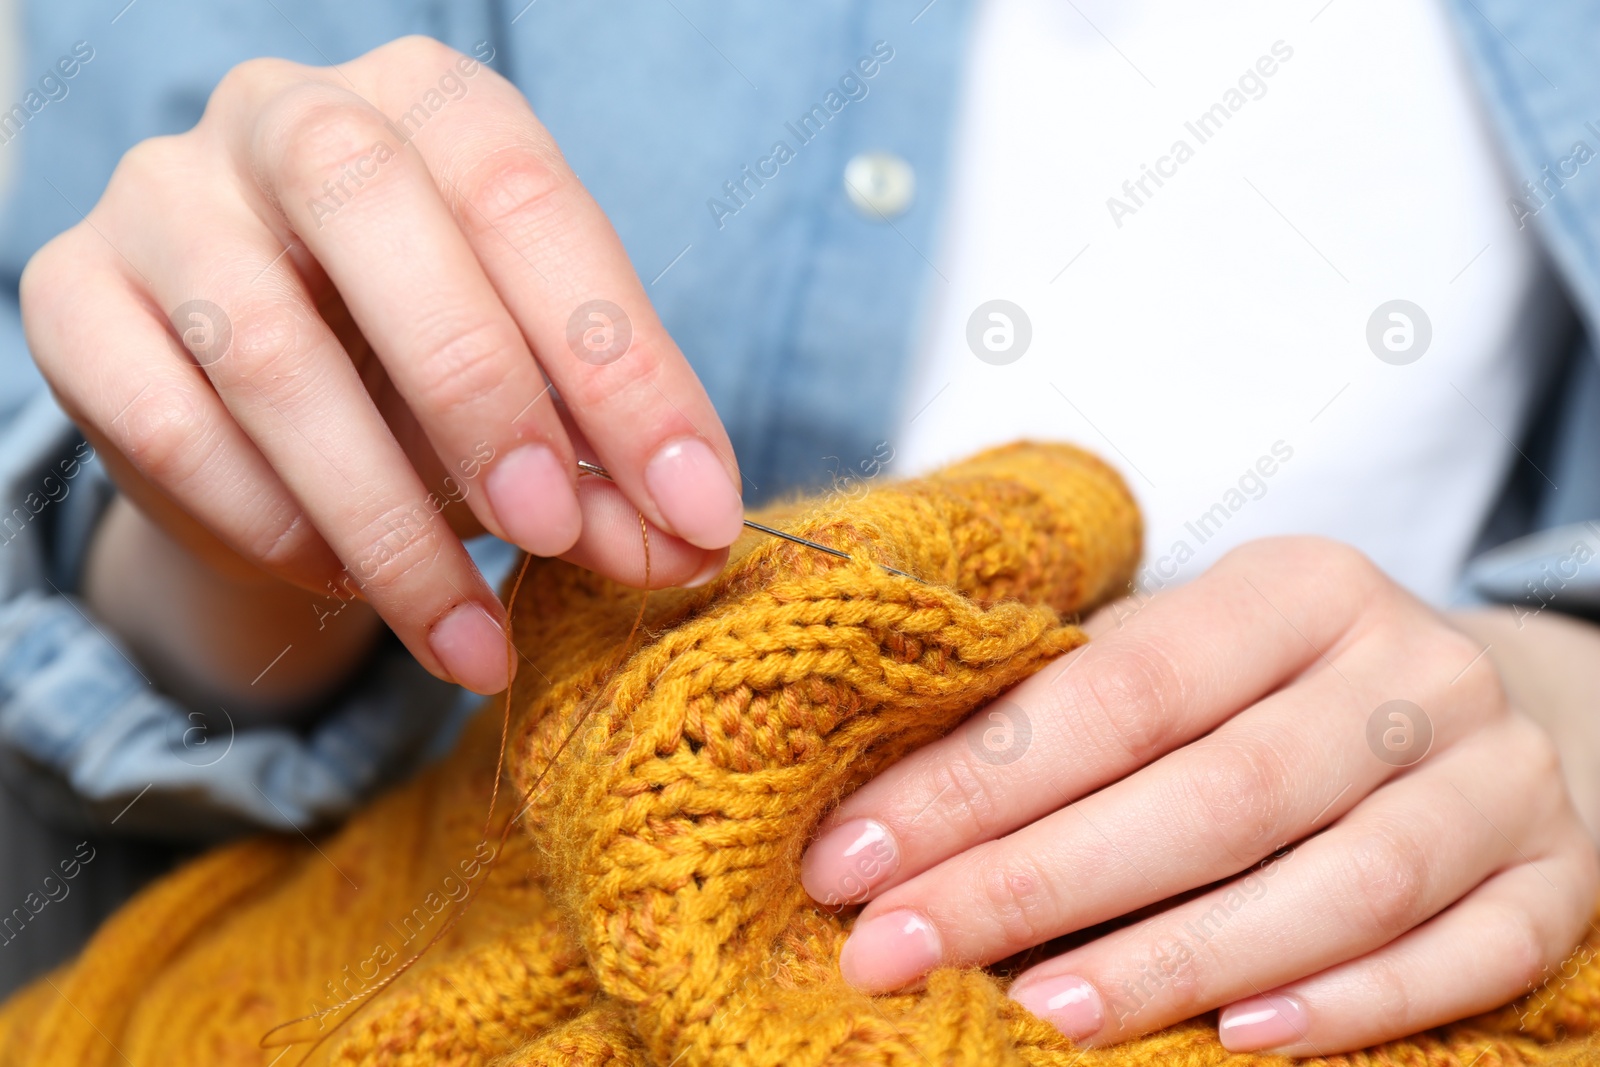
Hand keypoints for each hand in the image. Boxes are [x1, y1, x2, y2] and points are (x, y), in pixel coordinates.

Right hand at [22, 36, 742, 695]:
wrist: (269, 411)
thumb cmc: (427, 379)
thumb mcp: (537, 408)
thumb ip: (607, 469)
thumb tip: (686, 552)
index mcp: (431, 104)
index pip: (529, 198)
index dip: (621, 362)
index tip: (693, 507)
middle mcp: (287, 114)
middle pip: (372, 208)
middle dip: (481, 393)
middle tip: (552, 534)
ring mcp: (165, 198)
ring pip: (266, 348)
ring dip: (382, 514)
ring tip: (463, 625)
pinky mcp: (75, 300)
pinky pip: (169, 424)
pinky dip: (272, 528)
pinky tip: (345, 586)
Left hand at [800, 537, 1598, 1053]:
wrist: (1475, 711)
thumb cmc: (1271, 694)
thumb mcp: (1179, 657)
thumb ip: (1062, 709)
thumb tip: (884, 814)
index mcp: (1297, 588)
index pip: (1122, 690)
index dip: (980, 781)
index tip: (852, 859)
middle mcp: (1411, 669)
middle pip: (1217, 793)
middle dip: (1039, 882)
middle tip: (898, 951)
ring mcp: (1501, 775)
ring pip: (1345, 881)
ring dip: (1181, 959)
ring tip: (1043, 1016)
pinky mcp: (1558, 875)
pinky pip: (1468, 953)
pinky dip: (1355, 1004)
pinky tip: (1240, 1045)